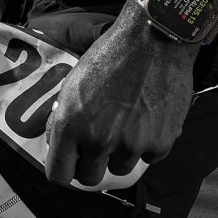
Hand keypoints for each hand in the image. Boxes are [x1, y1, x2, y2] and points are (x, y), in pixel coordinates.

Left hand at [44, 0, 198, 186]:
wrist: (154, 39)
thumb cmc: (111, 57)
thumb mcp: (73, 84)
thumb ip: (62, 119)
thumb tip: (56, 143)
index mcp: (71, 126)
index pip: (59, 175)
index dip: (65, 171)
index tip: (71, 164)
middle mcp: (99, 140)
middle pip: (90, 178)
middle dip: (92, 164)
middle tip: (100, 143)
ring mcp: (131, 144)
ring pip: (121, 169)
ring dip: (121, 153)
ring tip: (127, 122)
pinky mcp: (161, 142)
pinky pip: (149, 158)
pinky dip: (148, 144)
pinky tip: (148, 118)